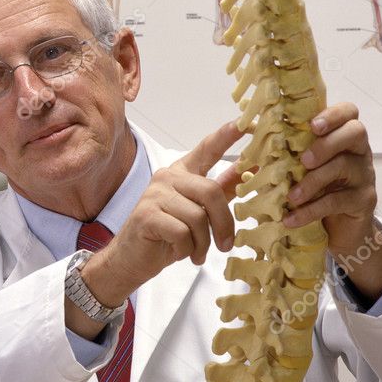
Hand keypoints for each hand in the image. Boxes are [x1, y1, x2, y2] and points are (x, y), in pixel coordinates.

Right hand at [82, 121, 243, 306]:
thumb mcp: (199, 211)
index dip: (227, 136)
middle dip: (223, 224)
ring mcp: (154, 194)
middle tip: (226, 246)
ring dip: (202, 243)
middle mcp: (168, 177)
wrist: (132, 258)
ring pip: (197, 217)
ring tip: (196, 253)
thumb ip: (221, 189)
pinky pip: (182, 232)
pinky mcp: (146, 214)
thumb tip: (250, 169)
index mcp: (182, 173)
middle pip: (210, 191)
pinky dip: (187, 249)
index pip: (207, 149)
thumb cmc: (167, 234)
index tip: (248, 124)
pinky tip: (180, 252)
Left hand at [283, 102, 381, 296]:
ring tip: (291, 196)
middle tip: (304, 159)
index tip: (312, 125)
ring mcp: (364, 175)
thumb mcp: (297, 166)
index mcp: (341, 135)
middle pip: (356, 132)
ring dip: (313, 181)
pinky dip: (311, 210)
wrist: (339, 227)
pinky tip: (291, 218)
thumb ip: (282, 149)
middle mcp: (358, 150)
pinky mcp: (364, 200)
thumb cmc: (314, 189)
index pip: (348, 112)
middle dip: (326, 143)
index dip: (333, 114)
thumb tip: (246, 128)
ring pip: (344, 166)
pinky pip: (338, 201)